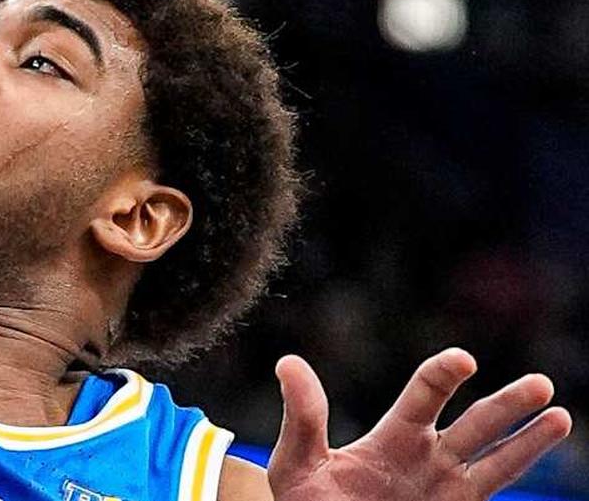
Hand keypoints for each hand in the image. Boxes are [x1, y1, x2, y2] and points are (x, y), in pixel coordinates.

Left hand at [268, 348, 571, 500]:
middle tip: (540, 383)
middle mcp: (429, 460)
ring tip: (560, 418)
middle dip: (507, 404)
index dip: (443, 374)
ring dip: (529, 443)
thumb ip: (302, 417)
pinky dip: (520, 491)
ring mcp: (447, 494)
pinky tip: (541, 473)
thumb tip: (287, 362)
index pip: (426, 395)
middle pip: (476, 425)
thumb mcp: (297, 462)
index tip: (462, 361)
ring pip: (498, 464)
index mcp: (394, 437)